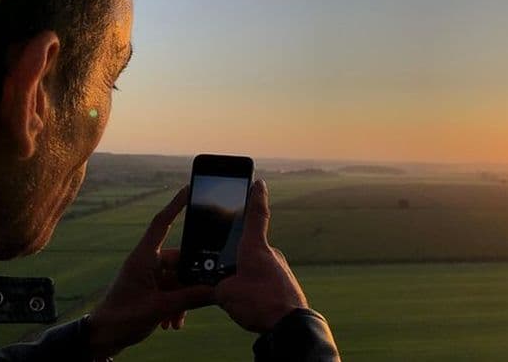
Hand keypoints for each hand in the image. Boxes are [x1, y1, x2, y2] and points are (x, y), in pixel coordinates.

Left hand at [88, 187, 215, 357]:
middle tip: (203, 293)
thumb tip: (217, 291)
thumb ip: (190, 298)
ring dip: (183, 299)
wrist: (101, 339)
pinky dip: (177, 305)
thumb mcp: (159, 308)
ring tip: (177, 318)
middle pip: (180, 259)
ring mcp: (149, 276)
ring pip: (179, 279)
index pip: (161, 223)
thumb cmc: (120, 319)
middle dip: (191, 280)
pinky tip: (173, 323)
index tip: (189, 188)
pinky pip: (173, 290)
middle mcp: (148, 262)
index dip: (176, 204)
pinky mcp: (151, 290)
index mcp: (144, 257)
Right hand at [215, 180, 308, 332]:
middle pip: (250, 247)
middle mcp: (271, 254)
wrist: (289, 325)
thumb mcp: (226, 293)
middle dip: (236, 255)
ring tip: (237, 293)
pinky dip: (255, 287)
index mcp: (255, 247)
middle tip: (223, 266)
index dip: (255, 197)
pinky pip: (265, 281)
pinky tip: (250, 301)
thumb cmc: (259, 303)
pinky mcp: (286, 285)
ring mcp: (280, 269)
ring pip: (257, 266)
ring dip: (245, 275)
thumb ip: (217, 285)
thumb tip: (219, 286)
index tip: (259, 182)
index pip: (256, 215)